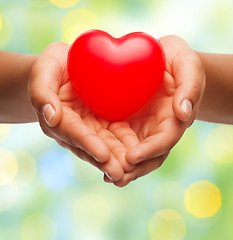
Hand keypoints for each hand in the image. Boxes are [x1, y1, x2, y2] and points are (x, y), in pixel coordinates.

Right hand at [28, 42, 134, 180]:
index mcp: (59, 118)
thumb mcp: (45, 70)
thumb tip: (51, 117)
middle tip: (121, 173)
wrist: (66, 67)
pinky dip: (125, 147)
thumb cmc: (54, 66)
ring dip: (117, 159)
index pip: (74, 132)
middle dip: (106, 161)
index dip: (88, 144)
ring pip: (104, 146)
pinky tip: (137, 157)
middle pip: (90, 147)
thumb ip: (43, 92)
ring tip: (131, 170)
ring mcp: (89, 128)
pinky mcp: (102, 125)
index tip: (103, 155)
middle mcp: (74, 129)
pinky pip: (114, 137)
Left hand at [106, 35, 205, 186]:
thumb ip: (189, 87)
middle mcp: (158, 128)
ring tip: (106, 175)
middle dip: (134, 168)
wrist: (162, 60)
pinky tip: (98, 157)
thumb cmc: (178, 61)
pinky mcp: (127, 123)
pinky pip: (119, 140)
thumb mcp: (187, 65)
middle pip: (149, 155)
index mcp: (174, 118)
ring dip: (121, 166)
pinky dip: (111, 151)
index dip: (150, 150)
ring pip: (133, 153)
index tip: (131, 158)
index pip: (164, 140)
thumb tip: (183, 113)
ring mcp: (142, 128)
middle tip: (114, 177)